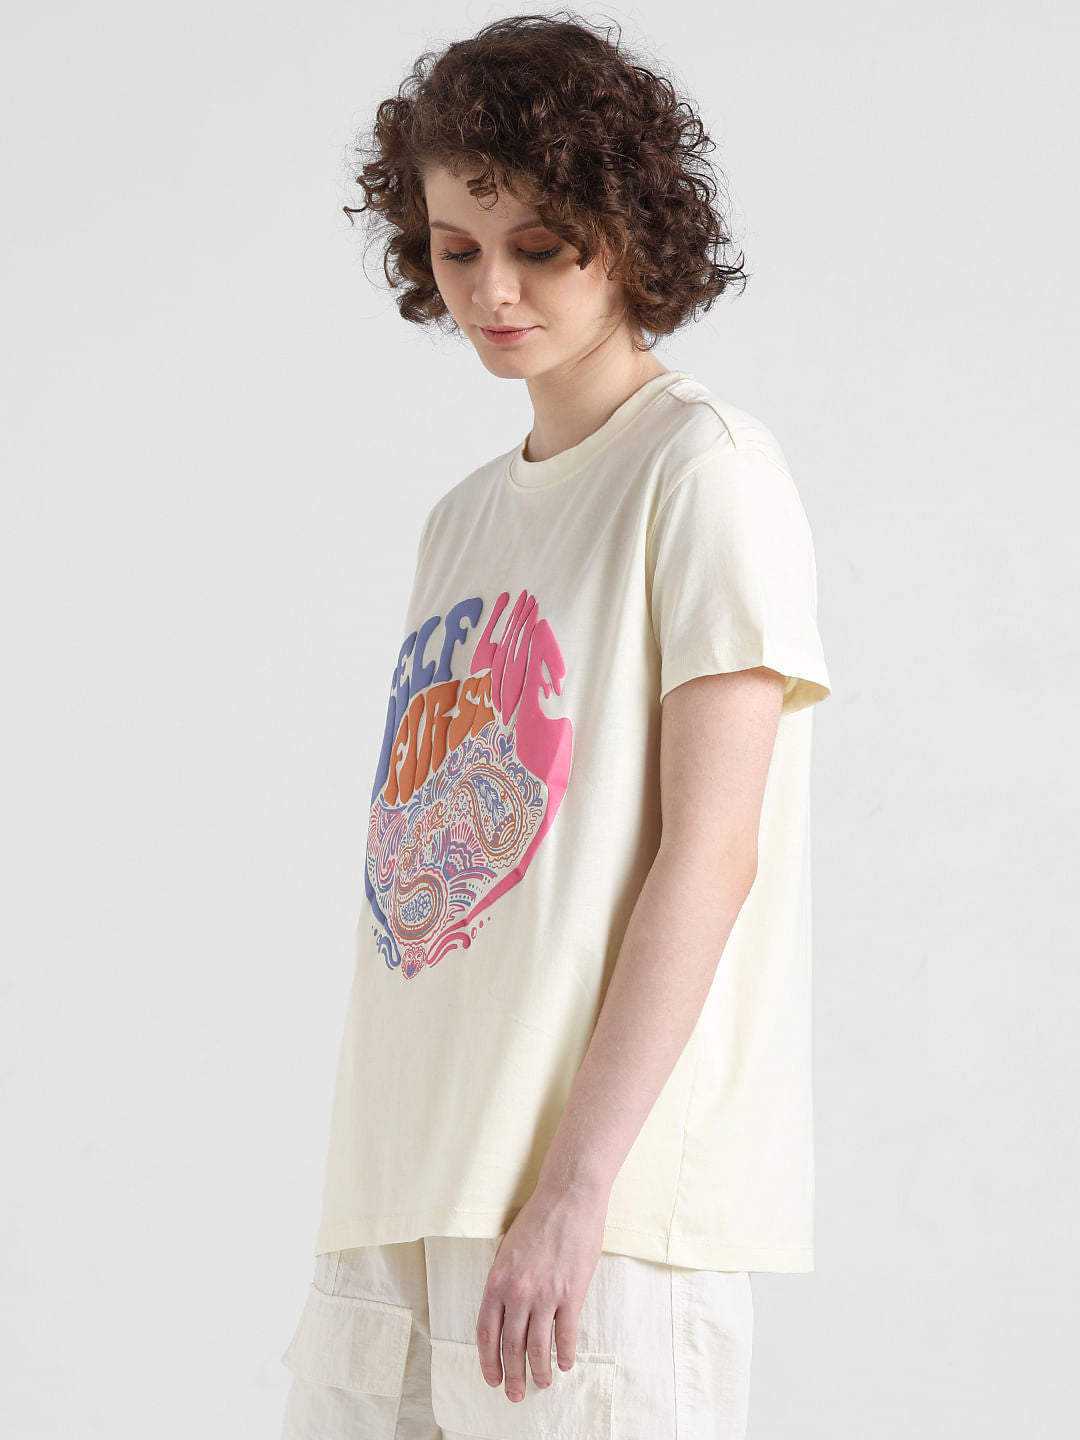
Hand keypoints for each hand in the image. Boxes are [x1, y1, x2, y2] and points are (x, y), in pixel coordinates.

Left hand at [475, 1178, 607, 1402]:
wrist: (568, 1196)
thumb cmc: (538, 1218)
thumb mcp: (508, 1250)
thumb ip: (504, 1283)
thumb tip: (505, 1314)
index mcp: (497, 1280)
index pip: (487, 1332)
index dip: (488, 1361)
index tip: (492, 1378)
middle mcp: (517, 1291)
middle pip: (511, 1345)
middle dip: (513, 1375)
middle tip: (516, 1395)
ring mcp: (545, 1293)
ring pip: (538, 1346)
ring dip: (539, 1371)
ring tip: (542, 1384)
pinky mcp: (571, 1292)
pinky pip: (566, 1334)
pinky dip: (564, 1354)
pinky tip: (565, 1364)